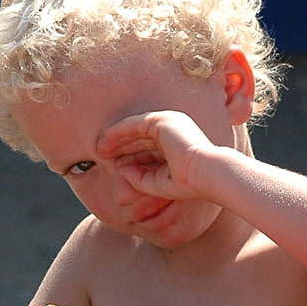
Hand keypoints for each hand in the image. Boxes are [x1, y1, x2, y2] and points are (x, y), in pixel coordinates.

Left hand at [97, 111, 215, 199]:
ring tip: (100, 147)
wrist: (206, 175)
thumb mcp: (157, 182)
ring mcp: (168, 123)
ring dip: (116, 137)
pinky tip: (107, 138)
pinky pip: (135, 124)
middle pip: (139, 136)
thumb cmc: (187, 184)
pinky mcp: (162, 121)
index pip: (148, 146)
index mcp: (176, 143)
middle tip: (101, 152)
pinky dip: (120, 131)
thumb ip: (138, 176)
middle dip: (120, 144)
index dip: (129, 153)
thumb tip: (120, 169)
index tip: (113, 161)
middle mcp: (173, 130)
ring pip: (135, 129)